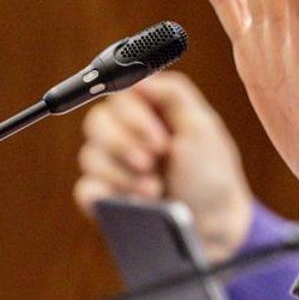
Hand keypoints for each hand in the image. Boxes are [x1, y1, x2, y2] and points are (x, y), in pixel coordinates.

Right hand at [72, 71, 254, 261]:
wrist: (213, 223)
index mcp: (148, 111)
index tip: (161, 141)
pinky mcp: (102, 195)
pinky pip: (86, 188)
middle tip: (153, 162)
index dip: (134, 117)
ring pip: (90, 156)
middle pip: (97, 122)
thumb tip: (139, 76)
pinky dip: (110, 194)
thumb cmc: (209, 172)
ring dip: (124, 174)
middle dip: (125, 144)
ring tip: (155, 190)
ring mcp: (111, 165)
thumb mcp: (201, 126)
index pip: (119, 95)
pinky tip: (135, 203)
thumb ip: (172, 93)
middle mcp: (124, 133)